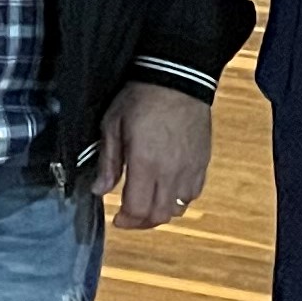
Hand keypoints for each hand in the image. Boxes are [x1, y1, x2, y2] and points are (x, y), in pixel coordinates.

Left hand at [97, 81, 210, 229]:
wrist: (177, 78)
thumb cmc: (142, 98)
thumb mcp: (113, 125)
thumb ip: (108, 162)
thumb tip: (99, 190)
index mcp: (146, 164)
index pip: (139, 210)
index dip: (126, 221)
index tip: (116, 219)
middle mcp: (171, 172)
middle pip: (160, 215)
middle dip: (141, 222)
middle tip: (128, 217)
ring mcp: (190, 168)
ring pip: (179, 208)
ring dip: (161, 212)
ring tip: (147, 204)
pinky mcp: (202, 162)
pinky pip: (193, 193)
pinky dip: (179, 199)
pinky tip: (167, 190)